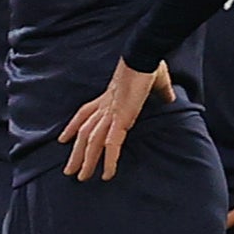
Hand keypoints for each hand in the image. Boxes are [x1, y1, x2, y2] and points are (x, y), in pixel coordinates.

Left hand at [59, 60, 172, 181]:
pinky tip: (106, 174)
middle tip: (68, 170)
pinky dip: (108, 160)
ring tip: (80, 177)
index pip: (84, 114)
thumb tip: (170, 97)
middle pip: (84, 133)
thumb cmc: (149, 66)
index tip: (63, 139)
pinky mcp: (121, 119)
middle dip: (76, 153)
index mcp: (108, 98)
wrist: (144, 56)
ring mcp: (110, 114)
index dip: (73, 127)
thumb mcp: (156, 83)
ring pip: (92, 142)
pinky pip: (111, 144)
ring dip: (86, 161)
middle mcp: (105, 107)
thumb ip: (161, 93)